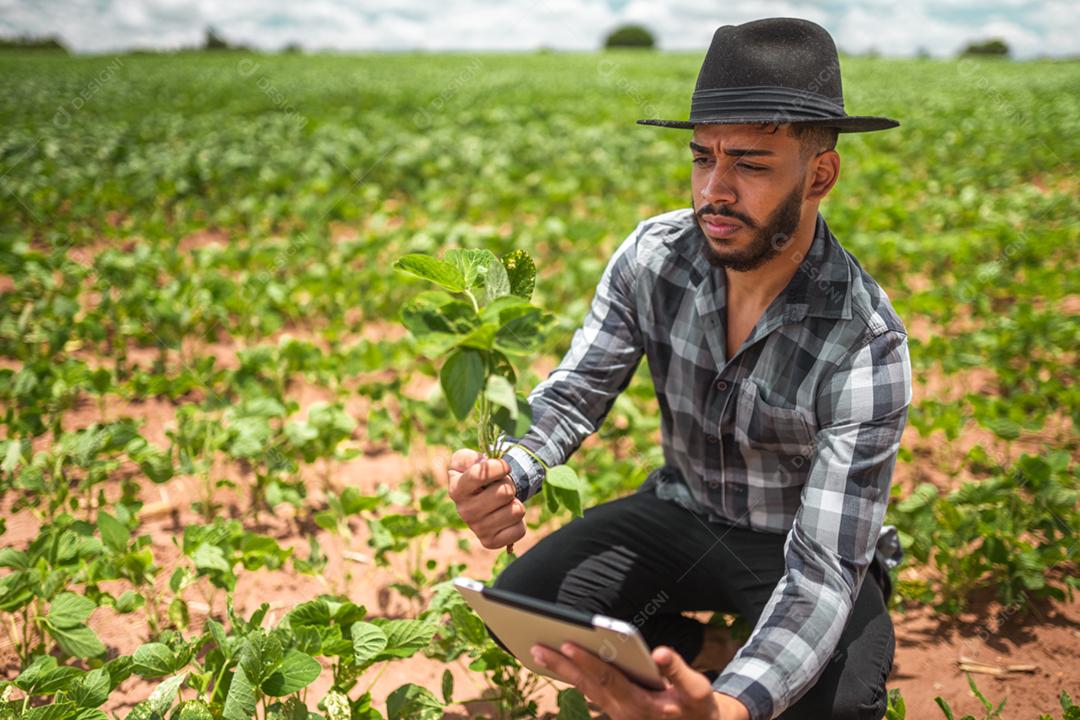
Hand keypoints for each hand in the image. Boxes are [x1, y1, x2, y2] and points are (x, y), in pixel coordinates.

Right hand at [448, 449, 525, 549]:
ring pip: (516, 511)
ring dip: (516, 502)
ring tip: (505, 502)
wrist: (481, 498)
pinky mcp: (490, 542)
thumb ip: (469, 457)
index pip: (479, 475)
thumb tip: (481, 462)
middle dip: (510, 484)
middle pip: (504, 492)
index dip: (498, 467)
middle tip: (502, 487)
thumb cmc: (476, 475)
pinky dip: (519, 522)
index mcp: (457, 489)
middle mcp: (464, 512)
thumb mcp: (466, 459)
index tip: (505, 466)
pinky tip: (507, 517)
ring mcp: (477, 529)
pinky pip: (519, 530)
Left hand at [531, 642, 749, 719]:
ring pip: (584, 688)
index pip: (608, 679)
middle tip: (536, 645)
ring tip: (539, 650)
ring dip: (562, 670)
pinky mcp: (616, 708)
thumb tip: (660, 653)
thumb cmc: (697, 707)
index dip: (588, 661)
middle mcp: (623, 711)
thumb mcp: (696, 690)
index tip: (568, 644)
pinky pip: (589, 691)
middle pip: (587, 684)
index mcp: (640, 705)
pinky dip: (573, 676)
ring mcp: (617, 712)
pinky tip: (561, 662)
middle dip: (561, 664)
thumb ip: (678, 671)